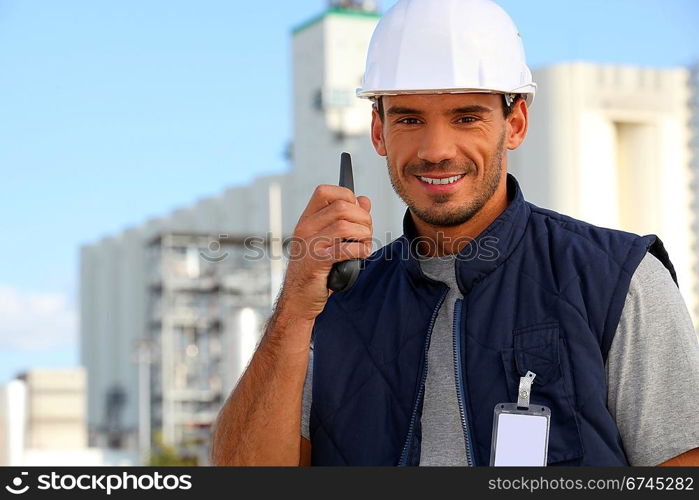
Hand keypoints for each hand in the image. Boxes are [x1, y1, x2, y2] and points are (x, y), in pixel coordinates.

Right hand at [276, 184, 371, 322]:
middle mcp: (305, 228)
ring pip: (345, 226)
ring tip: (364, 246)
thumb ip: (347, 219)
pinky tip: (362, 255)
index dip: (348, 197)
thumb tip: (364, 200)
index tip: (357, 213)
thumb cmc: (316, 270)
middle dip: (363, 219)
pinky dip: (360, 251)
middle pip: (342, 207)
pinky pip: (344, 249)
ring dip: (364, 236)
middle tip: (366, 234)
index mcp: (307, 219)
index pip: (325, 191)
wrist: (299, 300)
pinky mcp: (315, 263)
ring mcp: (308, 245)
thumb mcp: (329, 240)